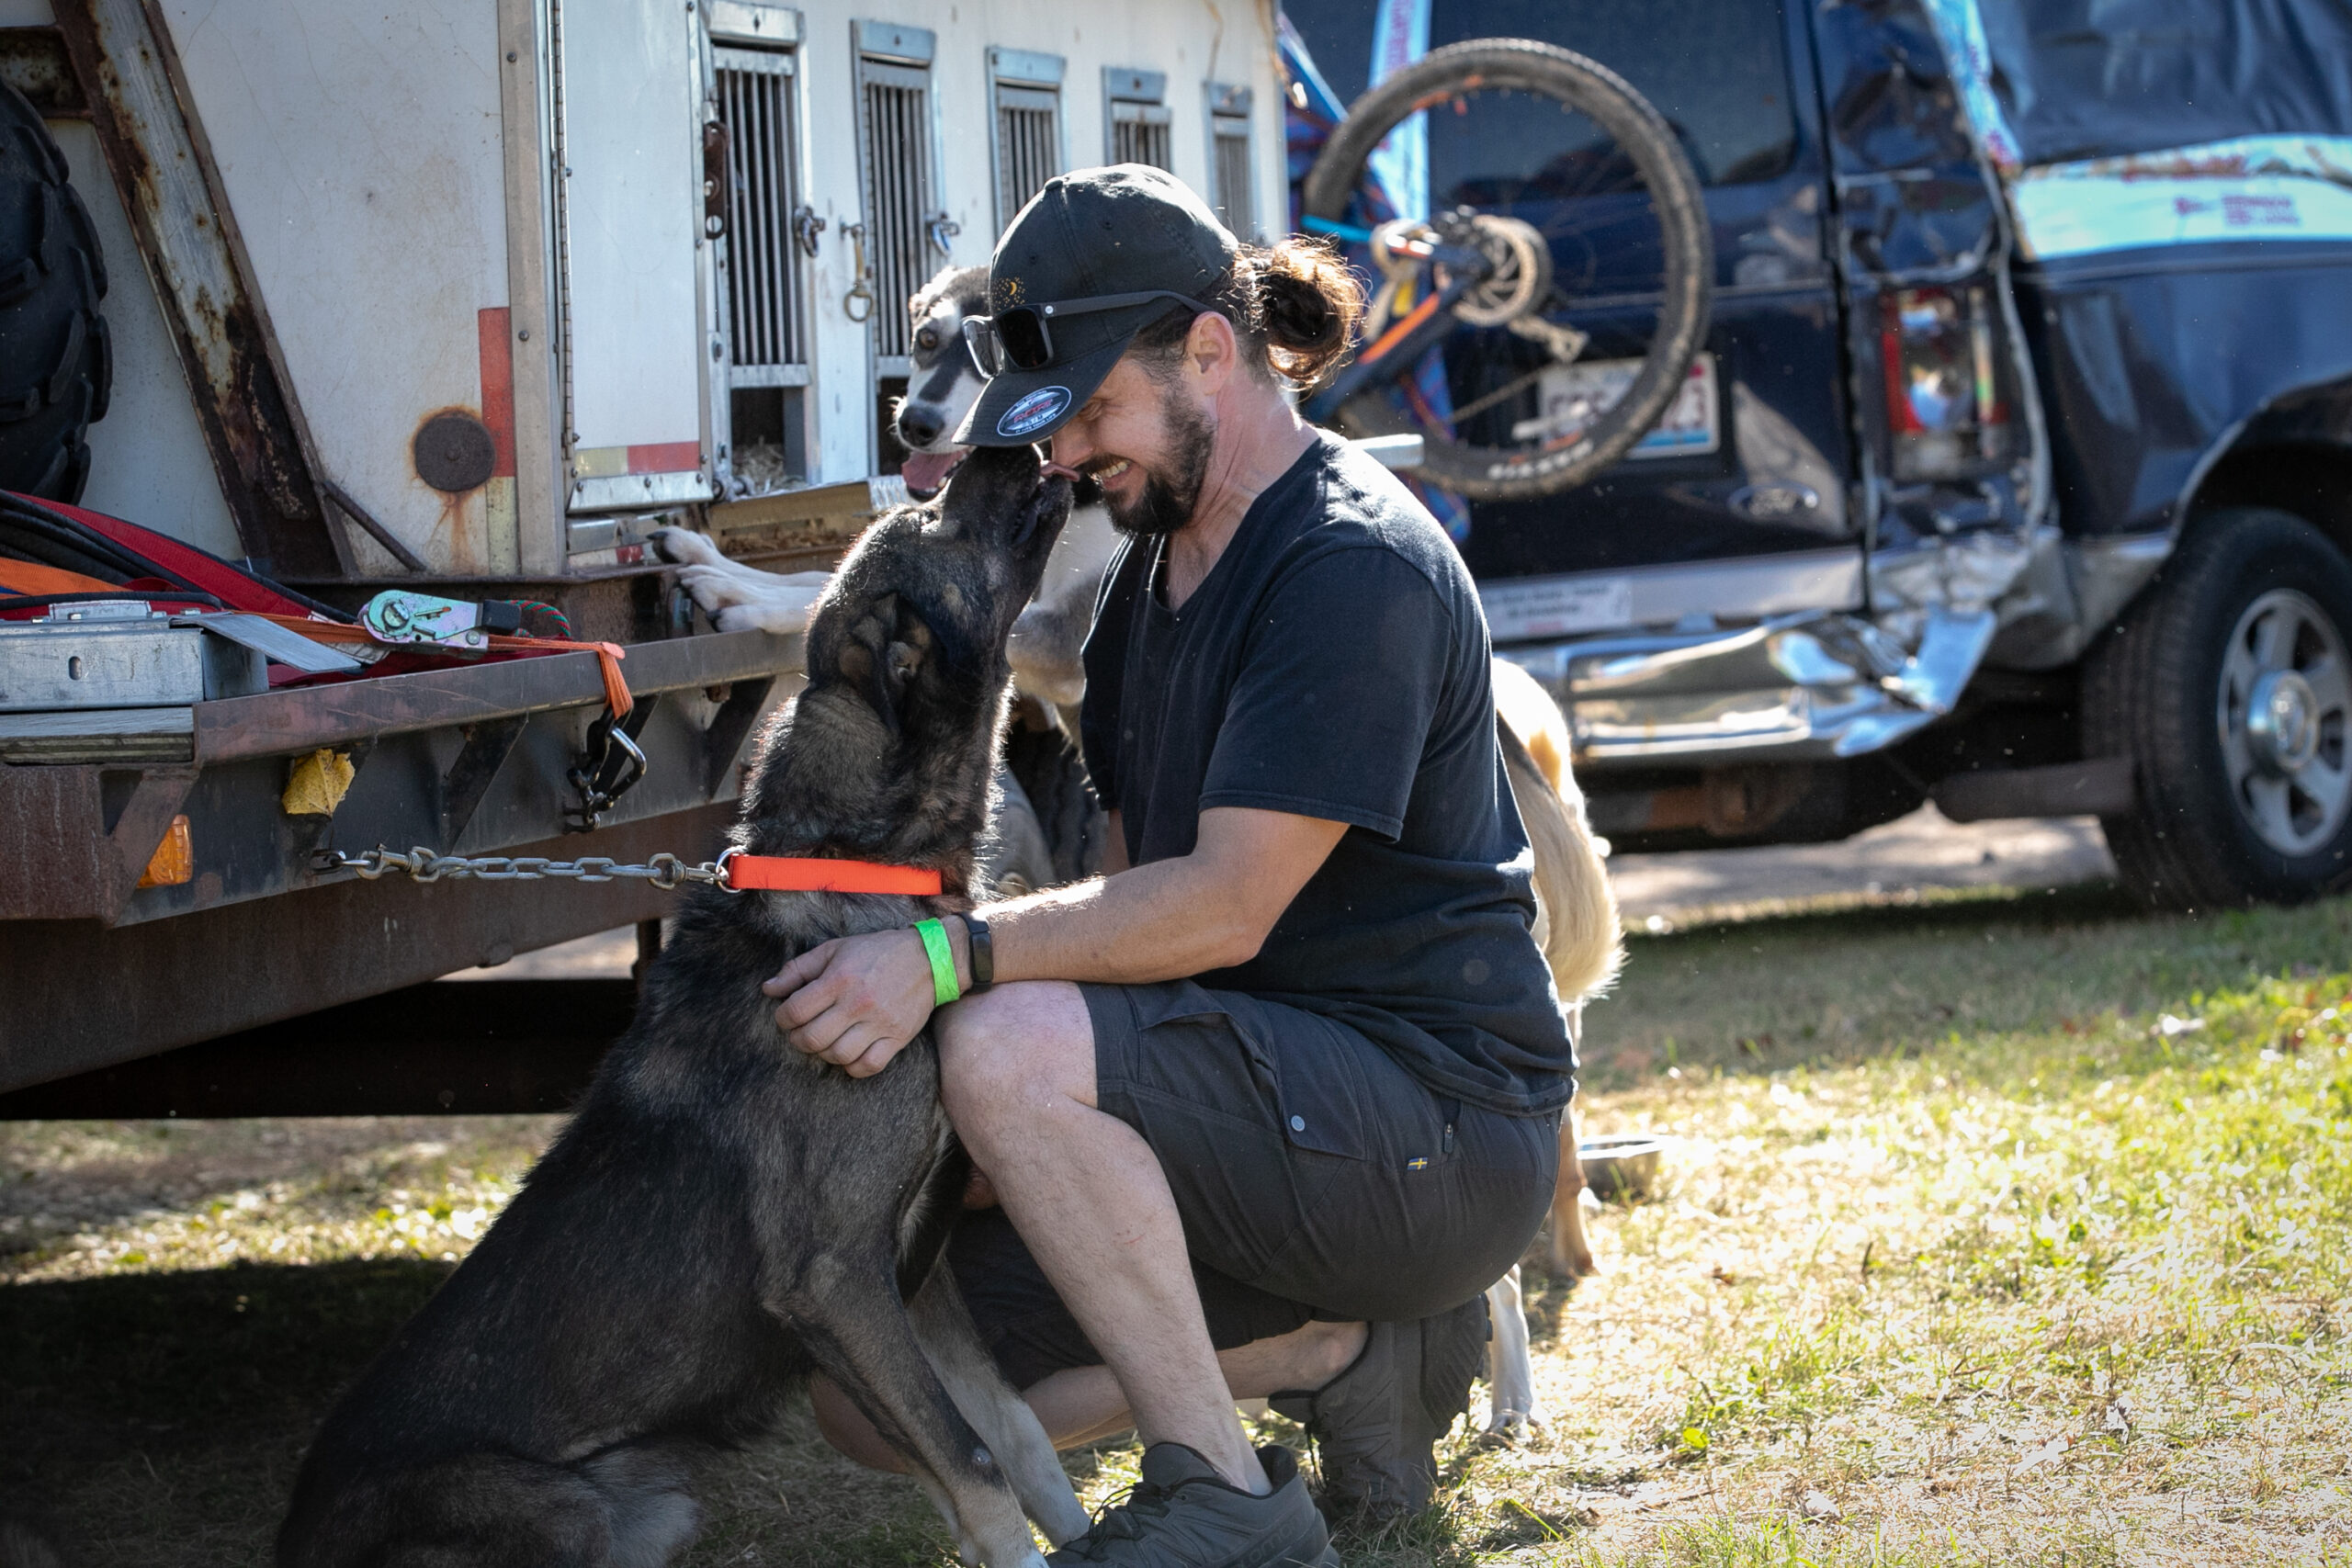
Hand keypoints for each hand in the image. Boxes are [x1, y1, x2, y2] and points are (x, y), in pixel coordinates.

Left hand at [763, 928, 937, 1077]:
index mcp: (839, 979)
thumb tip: (768, 989)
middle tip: (800, 1032)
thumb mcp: (835, 950)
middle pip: (812, 1039)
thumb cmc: (877, 952)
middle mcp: (858, 1003)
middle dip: (797, 1039)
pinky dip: (852, 1067)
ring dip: (823, 1053)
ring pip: (838, 1056)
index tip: (786, 1017)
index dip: (781, 1018)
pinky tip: (847, 1053)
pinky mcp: (897, 1038)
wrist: (929, 959)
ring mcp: (879, 1023)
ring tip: (823, 1041)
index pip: (795, 1012)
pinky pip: (868, 1066)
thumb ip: (798, 969)